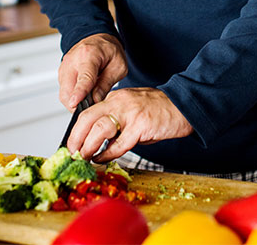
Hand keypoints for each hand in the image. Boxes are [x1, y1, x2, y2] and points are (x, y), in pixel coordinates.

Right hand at [59, 33, 127, 109]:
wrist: (97, 38)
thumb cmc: (109, 50)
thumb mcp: (118, 66)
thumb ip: (106, 83)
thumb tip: (96, 101)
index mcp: (89, 55)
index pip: (83, 78)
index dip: (79, 93)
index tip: (75, 103)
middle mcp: (72, 60)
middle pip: (68, 90)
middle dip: (78, 105)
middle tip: (92, 109)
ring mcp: (64, 67)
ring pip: (64, 94)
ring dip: (75, 102)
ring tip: (90, 100)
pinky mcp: (61, 73)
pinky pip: (64, 91)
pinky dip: (73, 97)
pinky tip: (84, 95)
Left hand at [65, 87, 193, 161]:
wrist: (184, 106)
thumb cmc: (160, 110)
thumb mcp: (132, 109)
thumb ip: (117, 121)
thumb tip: (101, 142)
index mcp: (116, 98)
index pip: (88, 112)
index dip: (76, 130)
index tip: (73, 144)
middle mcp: (119, 103)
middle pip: (87, 118)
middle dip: (76, 138)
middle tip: (72, 152)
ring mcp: (130, 114)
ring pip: (100, 129)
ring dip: (89, 146)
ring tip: (85, 157)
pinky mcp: (141, 126)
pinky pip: (119, 144)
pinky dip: (108, 154)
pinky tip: (103, 159)